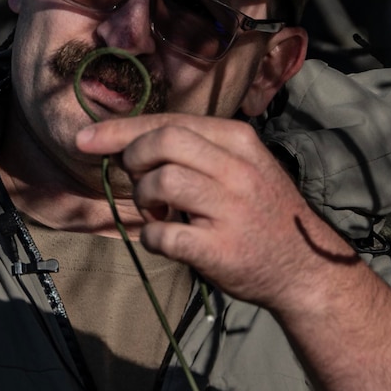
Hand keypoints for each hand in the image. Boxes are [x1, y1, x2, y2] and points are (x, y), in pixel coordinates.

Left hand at [80, 112, 358, 313]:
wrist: (305, 269)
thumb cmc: (262, 215)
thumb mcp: (243, 168)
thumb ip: (197, 152)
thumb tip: (130, 144)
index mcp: (240, 141)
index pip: (172, 121)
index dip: (121, 129)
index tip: (86, 138)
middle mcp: (238, 169)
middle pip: (164, 142)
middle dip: (133, 157)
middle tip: (136, 179)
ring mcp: (230, 209)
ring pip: (161, 183)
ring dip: (144, 199)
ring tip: (158, 211)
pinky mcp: (220, 249)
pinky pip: (162, 234)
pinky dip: (151, 237)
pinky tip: (165, 239)